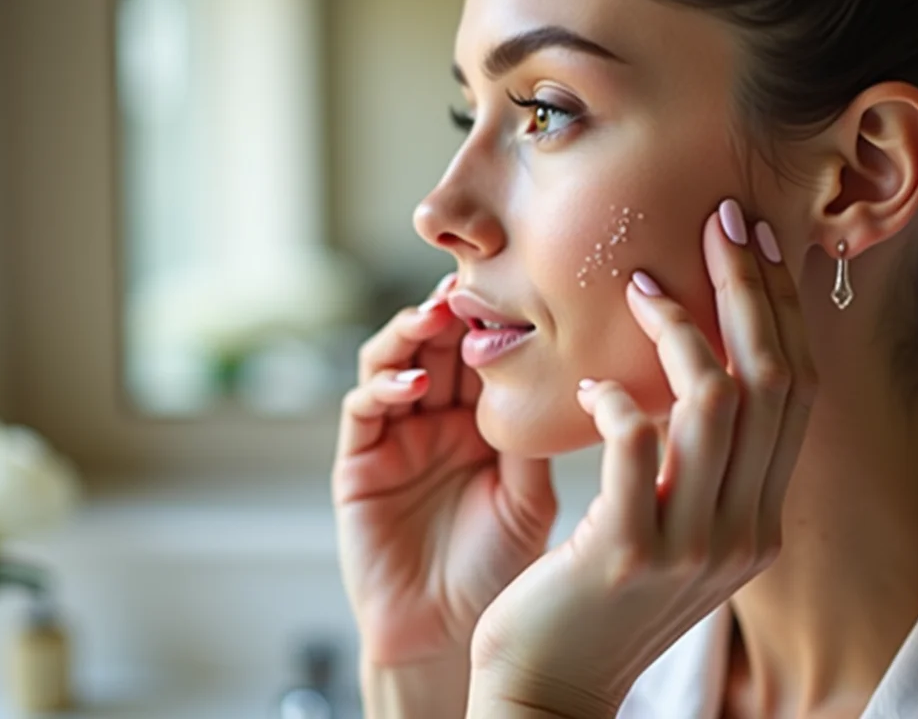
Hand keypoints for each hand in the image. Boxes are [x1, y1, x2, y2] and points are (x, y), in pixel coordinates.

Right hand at [332, 273, 558, 673]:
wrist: (448, 635)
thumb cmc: (497, 568)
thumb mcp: (529, 495)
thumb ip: (533, 436)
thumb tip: (559, 366)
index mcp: (482, 423)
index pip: (482, 353)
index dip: (492, 318)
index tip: (516, 282)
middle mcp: (436, 421)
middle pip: (435, 345)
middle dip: (448, 309)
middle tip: (468, 282)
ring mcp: (394, 438)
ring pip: (392, 362)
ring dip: (410, 333)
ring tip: (436, 316)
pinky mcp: (359, 463)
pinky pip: (364, 410)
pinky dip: (383, 387)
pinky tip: (411, 384)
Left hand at [466, 202, 817, 718]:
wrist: (552, 683)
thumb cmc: (599, 598)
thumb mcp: (672, 530)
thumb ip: (697, 467)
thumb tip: (695, 374)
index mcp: (761, 519)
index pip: (796, 394)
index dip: (781, 312)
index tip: (756, 245)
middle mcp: (744, 530)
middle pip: (773, 383)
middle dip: (749, 291)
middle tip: (720, 224)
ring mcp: (692, 543)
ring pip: (717, 403)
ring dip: (680, 331)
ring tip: (640, 287)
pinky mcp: (628, 549)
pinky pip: (637, 444)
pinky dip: (618, 399)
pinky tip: (592, 386)